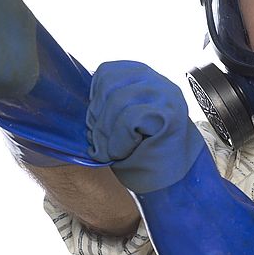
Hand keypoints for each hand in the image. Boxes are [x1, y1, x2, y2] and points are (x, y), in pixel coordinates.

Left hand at [86, 60, 204, 192]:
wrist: (173, 182)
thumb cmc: (142, 153)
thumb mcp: (118, 121)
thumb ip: (105, 103)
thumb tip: (80, 102)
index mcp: (143, 77)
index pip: (106, 72)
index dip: (96, 101)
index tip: (102, 125)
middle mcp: (157, 80)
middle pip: (108, 86)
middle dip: (98, 121)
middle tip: (104, 145)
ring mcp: (166, 95)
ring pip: (117, 101)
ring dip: (108, 135)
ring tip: (115, 151)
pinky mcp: (170, 113)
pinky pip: (129, 119)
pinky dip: (120, 142)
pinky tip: (127, 152)